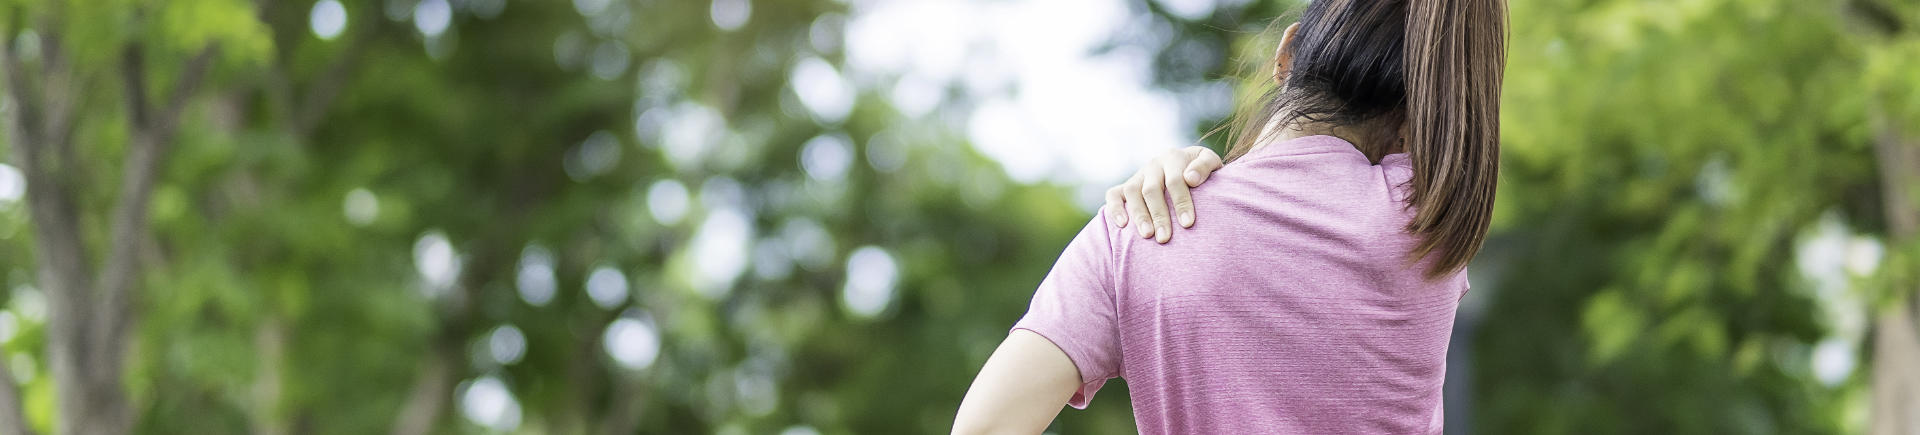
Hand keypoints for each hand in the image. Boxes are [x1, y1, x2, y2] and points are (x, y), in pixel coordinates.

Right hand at [1103, 146, 1223, 243]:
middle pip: (1152, 190)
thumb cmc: (1202, 172)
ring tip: (1147, 236)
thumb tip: (1191, 179)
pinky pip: (1113, 195)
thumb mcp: (1210, 162)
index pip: (1175, 180)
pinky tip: (1122, 225)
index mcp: (1174, 158)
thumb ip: (1205, 166)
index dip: (1181, 201)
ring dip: (1139, 215)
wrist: (1187, 168)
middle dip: (1159, 215)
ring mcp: (1138, 175)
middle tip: (1165, 238)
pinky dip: (1115, 208)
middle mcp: (1154, 165)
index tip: (1188, 223)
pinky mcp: (1125, 186)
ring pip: (1132, 193)